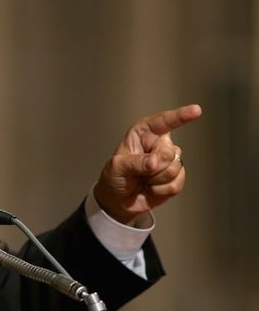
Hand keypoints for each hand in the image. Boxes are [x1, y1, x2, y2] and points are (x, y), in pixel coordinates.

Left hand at [94, 104, 202, 225]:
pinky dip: (160, 190)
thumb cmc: (115, 177)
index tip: (196, 110)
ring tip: (143, 180)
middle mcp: (159, 143)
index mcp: (143, 133)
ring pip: (174, 168)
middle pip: (168, 152)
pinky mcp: (177, 177)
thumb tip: (154, 162)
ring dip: (155, 179)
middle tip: (137, 172)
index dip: (180, 116)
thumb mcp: (116, 168)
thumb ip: (134, 163)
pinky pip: (176, 184)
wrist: (119, 200)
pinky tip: (151, 188)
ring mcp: (170, 160)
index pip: (163, 122)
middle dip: (152, 166)